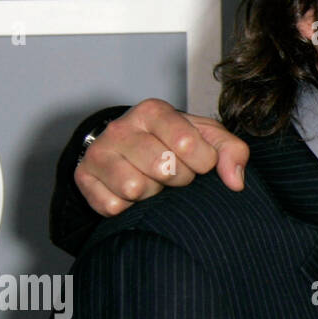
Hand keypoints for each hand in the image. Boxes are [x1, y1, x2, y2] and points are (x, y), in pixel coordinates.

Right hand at [74, 98, 249, 215]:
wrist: (129, 147)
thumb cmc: (174, 141)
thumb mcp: (208, 137)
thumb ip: (231, 151)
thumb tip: (235, 182)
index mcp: (154, 111)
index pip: (187, 145)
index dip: (202, 162)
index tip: (200, 161)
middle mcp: (121, 127)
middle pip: (163, 169)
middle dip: (178, 178)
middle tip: (174, 172)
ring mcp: (98, 152)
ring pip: (135, 189)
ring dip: (153, 193)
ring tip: (153, 180)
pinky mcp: (83, 178)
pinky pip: (113, 207)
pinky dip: (128, 207)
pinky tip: (132, 191)